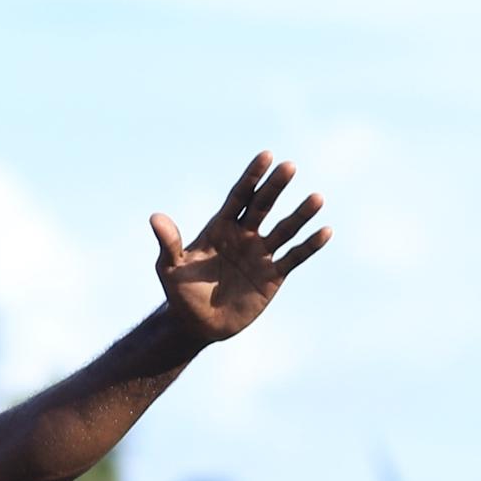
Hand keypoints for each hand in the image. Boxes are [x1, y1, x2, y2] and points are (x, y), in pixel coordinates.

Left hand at [150, 154, 329, 342]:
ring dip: (300, 214)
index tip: (266, 155)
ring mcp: (260, 254)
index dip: (252, 177)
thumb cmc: (180, 294)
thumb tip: (155, 218)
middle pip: (263, 206)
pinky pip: (294, 257)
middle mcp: (244, 235)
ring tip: (317, 198)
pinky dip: (309, 245)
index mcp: (221, 227)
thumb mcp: (170, 269)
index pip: (239, 196)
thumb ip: (168, 243)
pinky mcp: (273, 276)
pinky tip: (325, 230)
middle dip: (275, 187)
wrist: (197, 325)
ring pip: (284, 229)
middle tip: (289, 167)